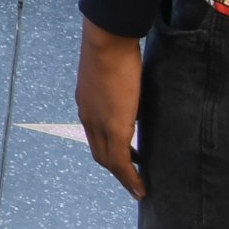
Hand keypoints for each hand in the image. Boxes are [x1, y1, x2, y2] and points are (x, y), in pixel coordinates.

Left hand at [74, 19, 146, 198]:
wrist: (106, 41)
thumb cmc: (114, 49)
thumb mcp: (115, 74)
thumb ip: (122, 90)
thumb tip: (135, 94)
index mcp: (87, 105)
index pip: (96, 137)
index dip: (109, 152)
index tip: (126, 161)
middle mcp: (88, 118)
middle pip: (100, 153)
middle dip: (117, 170)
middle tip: (134, 180)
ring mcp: (98, 123)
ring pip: (108, 161)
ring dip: (124, 177)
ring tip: (139, 188)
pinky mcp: (114, 127)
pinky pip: (121, 160)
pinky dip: (130, 178)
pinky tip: (141, 188)